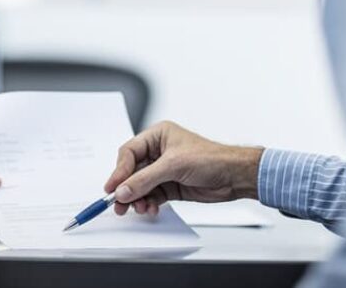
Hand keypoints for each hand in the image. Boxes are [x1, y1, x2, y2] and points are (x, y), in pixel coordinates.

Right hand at [104, 122, 263, 215]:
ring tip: (138, 208)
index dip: (119, 170)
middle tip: (119, 203)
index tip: (112, 187)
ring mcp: (164, 170)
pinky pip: (151, 195)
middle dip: (126, 188)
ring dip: (137, 198)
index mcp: (158, 136)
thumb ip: (145, 179)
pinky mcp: (170, 186)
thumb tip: (123, 190)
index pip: (129, 152)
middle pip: (132, 171)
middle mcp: (159, 152)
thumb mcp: (173, 166)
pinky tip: (150, 209)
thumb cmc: (211, 158)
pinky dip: (148, 203)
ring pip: (140, 186)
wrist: (234, 176)